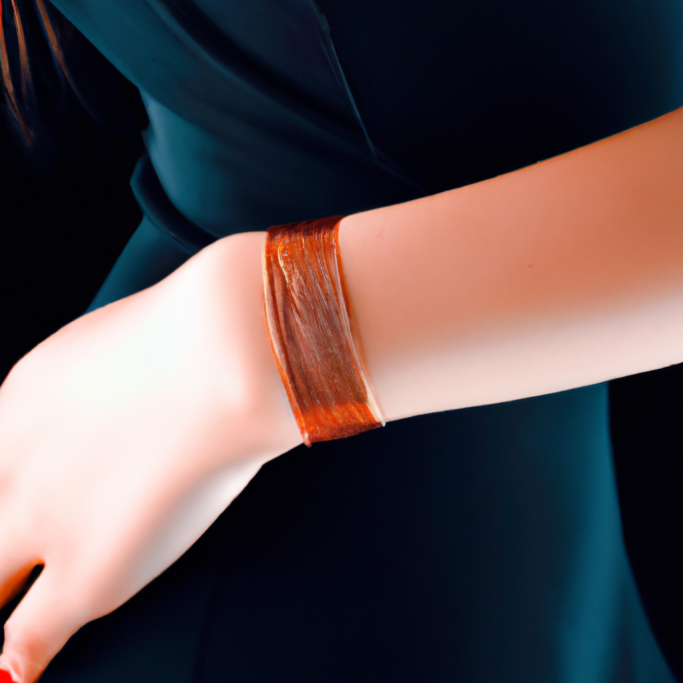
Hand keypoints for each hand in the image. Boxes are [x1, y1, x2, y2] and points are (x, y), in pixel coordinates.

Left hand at [0, 232, 301, 682]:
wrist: (227, 351)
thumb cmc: (199, 332)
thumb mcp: (126, 347)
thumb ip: (108, 386)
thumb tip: (131, 402)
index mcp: (21, 402)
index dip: (4, 488)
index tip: (14, 505)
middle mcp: (15, 462)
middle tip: (11, 556)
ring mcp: (43, 518)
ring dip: (2, 590)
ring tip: (16, 612)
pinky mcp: (88, 570)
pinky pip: (26, 639)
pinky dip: (22, 657)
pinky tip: (24, 667)